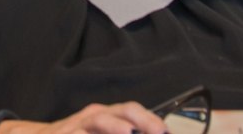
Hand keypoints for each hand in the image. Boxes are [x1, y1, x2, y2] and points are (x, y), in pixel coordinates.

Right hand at [0, 102, 165, 133]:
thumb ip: (121, 132)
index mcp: (108, 116)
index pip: (133, 111)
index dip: (151, 120)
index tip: (166, 132)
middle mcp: (94, 116)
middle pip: (123, 111)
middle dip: (143, 120)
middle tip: (158, 131)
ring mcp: (77, 125)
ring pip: (99, 119)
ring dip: (115, 126)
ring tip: (128, 132)